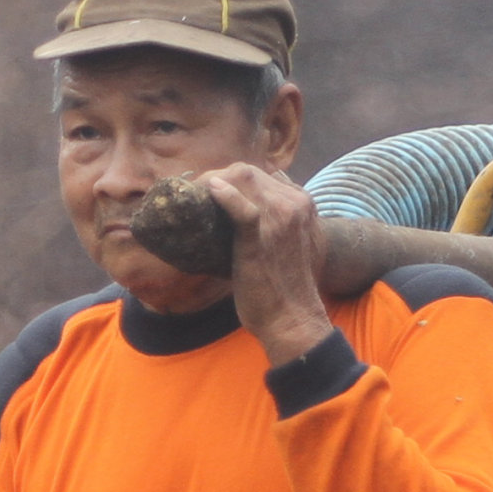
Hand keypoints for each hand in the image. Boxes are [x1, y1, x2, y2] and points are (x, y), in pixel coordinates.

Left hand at [201, 160, 332, 364]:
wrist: (292, 319)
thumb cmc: (284, 287)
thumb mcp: (289, 245)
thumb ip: (275, 225)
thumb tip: (241, 217)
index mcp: (302, 203)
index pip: (261, 176)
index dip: (232, 180)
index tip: (211, 193)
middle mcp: (294, 204)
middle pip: (247, 172)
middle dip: (218, 177)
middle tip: (194, 194)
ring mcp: (281, 218)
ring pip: (242, 179)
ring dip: (211, 182)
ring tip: (191, 196)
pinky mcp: (261, 237)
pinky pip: (243, 209)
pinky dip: (225, 197)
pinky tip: (209, 191)